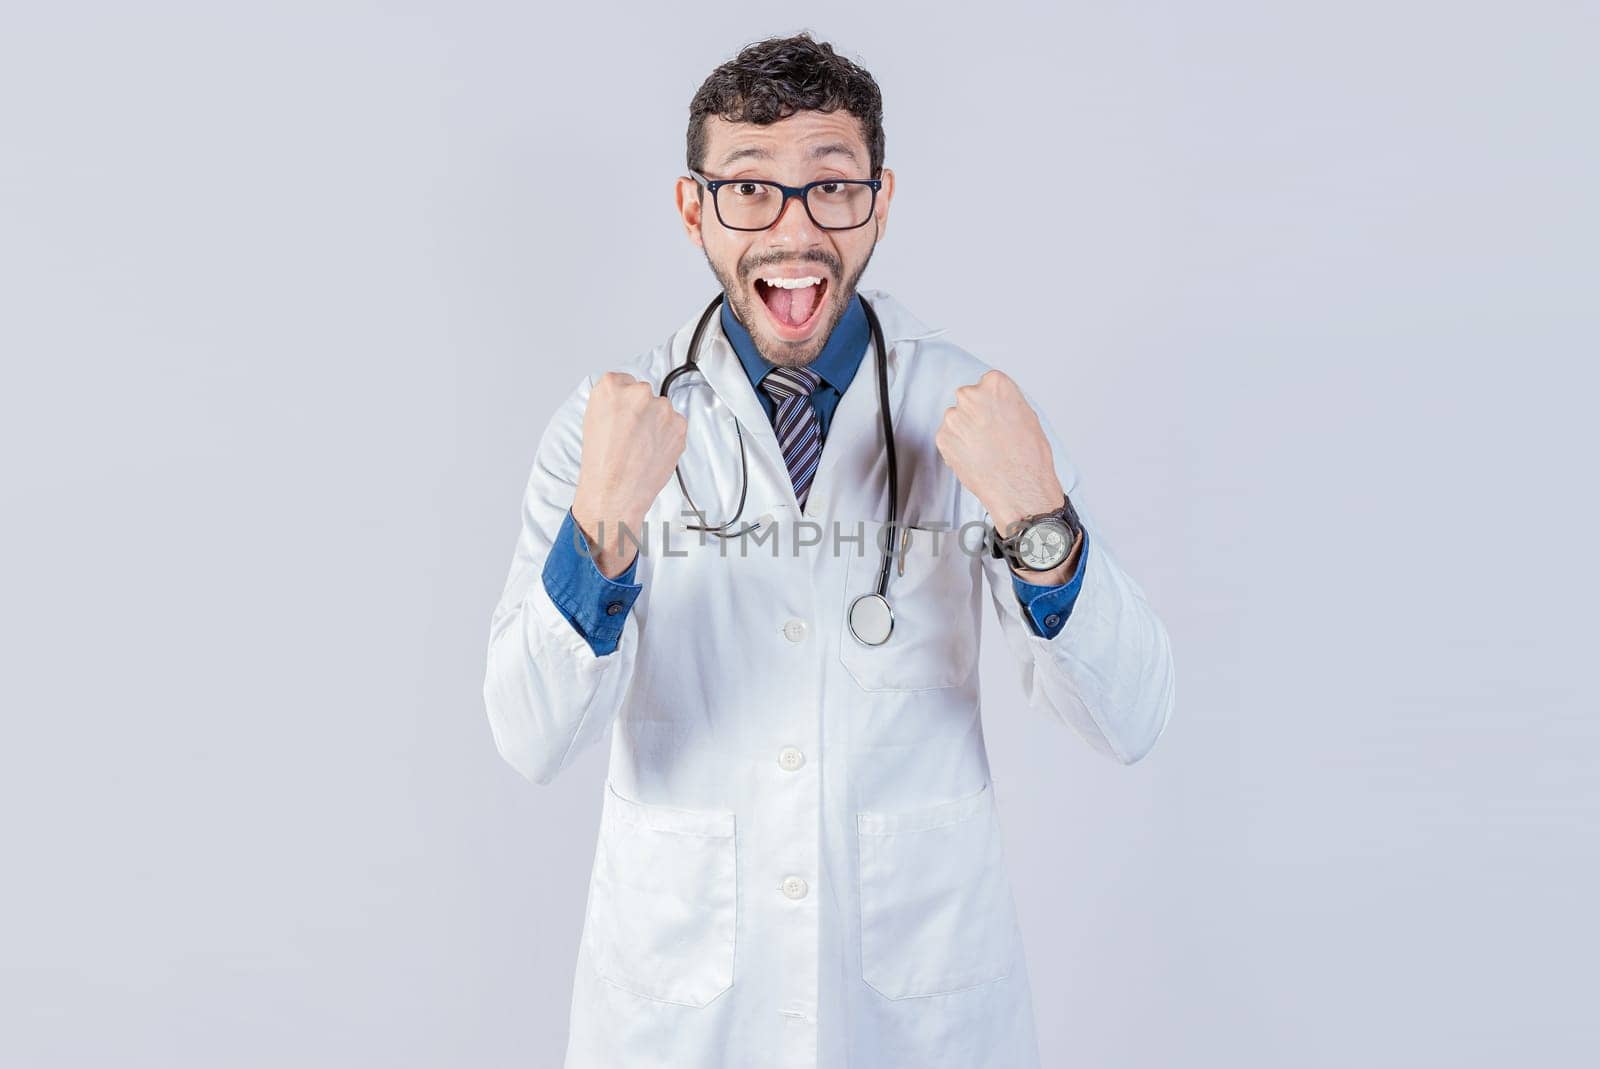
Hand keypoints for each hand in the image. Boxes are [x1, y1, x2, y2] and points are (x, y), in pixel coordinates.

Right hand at [571, 372, 686, 577]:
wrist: (616, 492)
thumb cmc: (601, 463)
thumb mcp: (593, 421)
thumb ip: (612, 403)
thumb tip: (625, 401)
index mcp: (611, 387)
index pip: (623, 381)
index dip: (623, 401)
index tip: (622, 414)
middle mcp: (638, 393)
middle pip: (644, 394)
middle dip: (641, 411)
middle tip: (631, 435)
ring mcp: (662, 408)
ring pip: (661, 410)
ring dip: (656, 423)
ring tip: (641, 447)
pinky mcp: (679, 425)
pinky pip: (675, 424)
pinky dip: (668, 435)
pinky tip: (652, 451)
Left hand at [935, 369, 1063, 536]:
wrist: (1019, 487)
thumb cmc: (1029, 456)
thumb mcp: (1027, 416)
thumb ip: (1005, 402)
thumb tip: (995, 403)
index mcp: (994, 384)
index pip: (986, 385)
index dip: (992, 404)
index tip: (997, 416)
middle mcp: (970, 395)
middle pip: (967, 400)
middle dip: (975, 415)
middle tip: (990, 435)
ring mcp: (953, 417)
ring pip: (956, 420)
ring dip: (965, 432)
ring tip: (985, 451)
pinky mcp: (943, 438)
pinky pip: (948, 438)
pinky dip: (957, 448)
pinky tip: (975, 459)